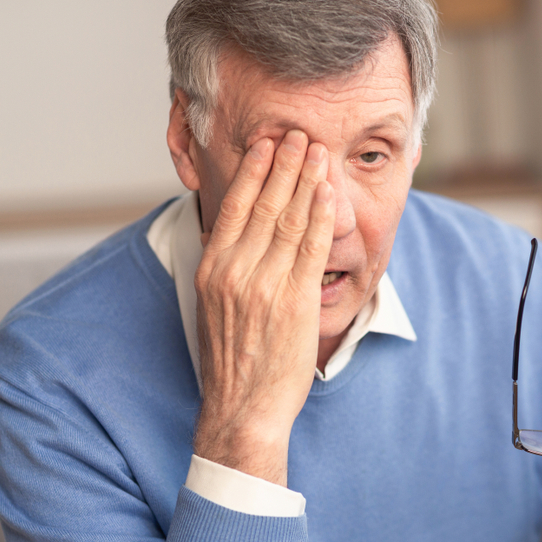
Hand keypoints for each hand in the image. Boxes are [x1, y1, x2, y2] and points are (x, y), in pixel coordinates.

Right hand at [192, 130, 335, 485]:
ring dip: (306, 180)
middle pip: (263, 204)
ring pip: (289, 220)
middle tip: (297, 133)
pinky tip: (328, 193)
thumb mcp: (214, 307)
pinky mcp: (295, 302)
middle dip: (284, 164)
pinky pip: (311, 249)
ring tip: (316, 151)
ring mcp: (265, 286)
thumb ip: (226, 266)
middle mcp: (235, 272)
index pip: (233, 206)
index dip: (253, 171)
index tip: (265, 144)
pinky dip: (320, 216)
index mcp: (213, 269)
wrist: (243, 408)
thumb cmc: (232, 360)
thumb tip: (236, 233)